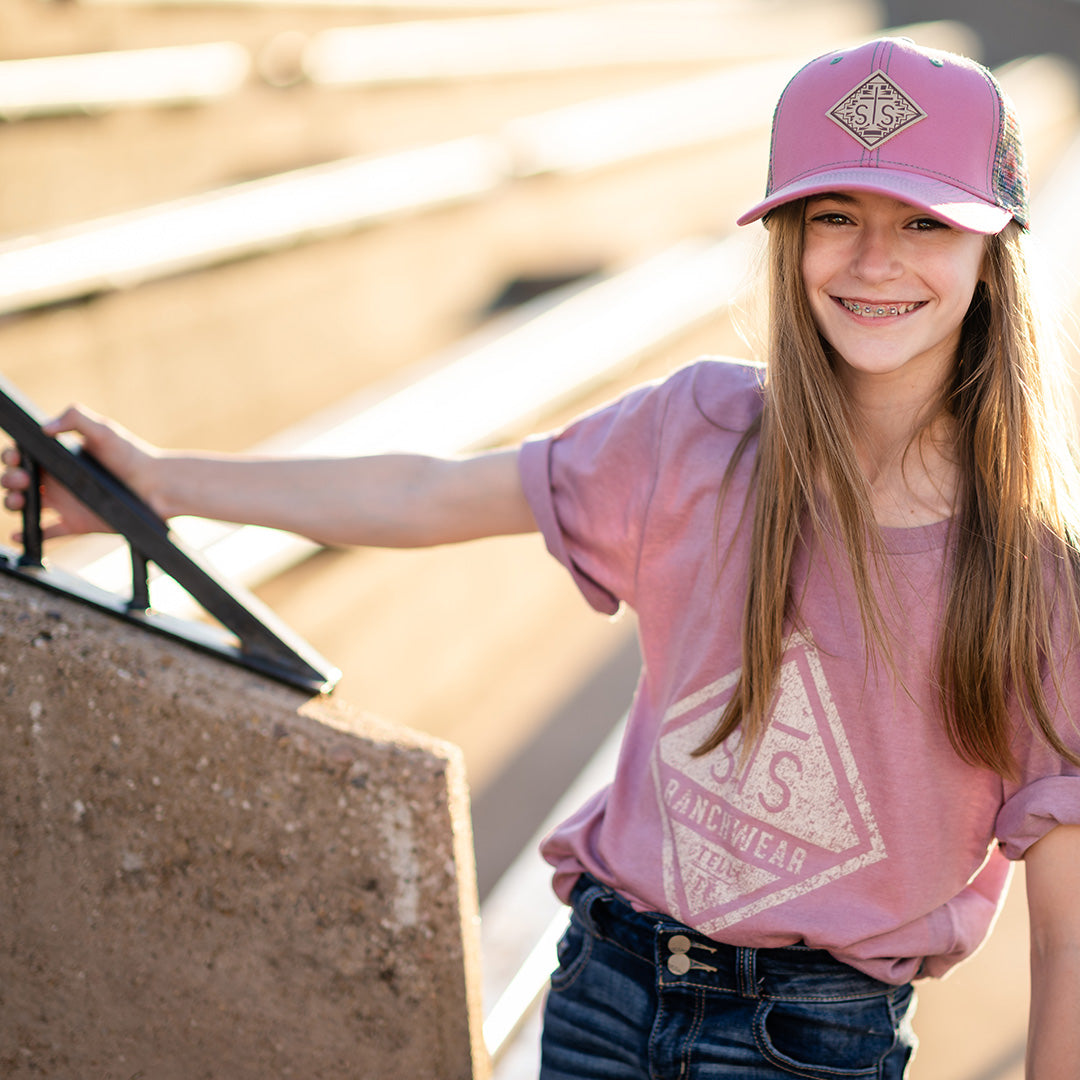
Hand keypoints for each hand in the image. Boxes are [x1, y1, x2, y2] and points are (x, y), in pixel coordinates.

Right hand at [1, 404, 159, 540]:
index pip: (24, 455)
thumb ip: (75, 418)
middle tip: (21, 479)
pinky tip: (21, 535)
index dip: (12, 456)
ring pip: (27, 506)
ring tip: (18, 501)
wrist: (156, 487)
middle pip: (18, 480)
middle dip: (9, 479)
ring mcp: (65, 503)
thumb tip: (44, 427)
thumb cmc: (131, 456)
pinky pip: (47, 532)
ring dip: (14, 503)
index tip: (15, 457)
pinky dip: (30, 536)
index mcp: (60, 457)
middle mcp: (58, 480)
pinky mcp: (76, 523)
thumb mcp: (103, 430)